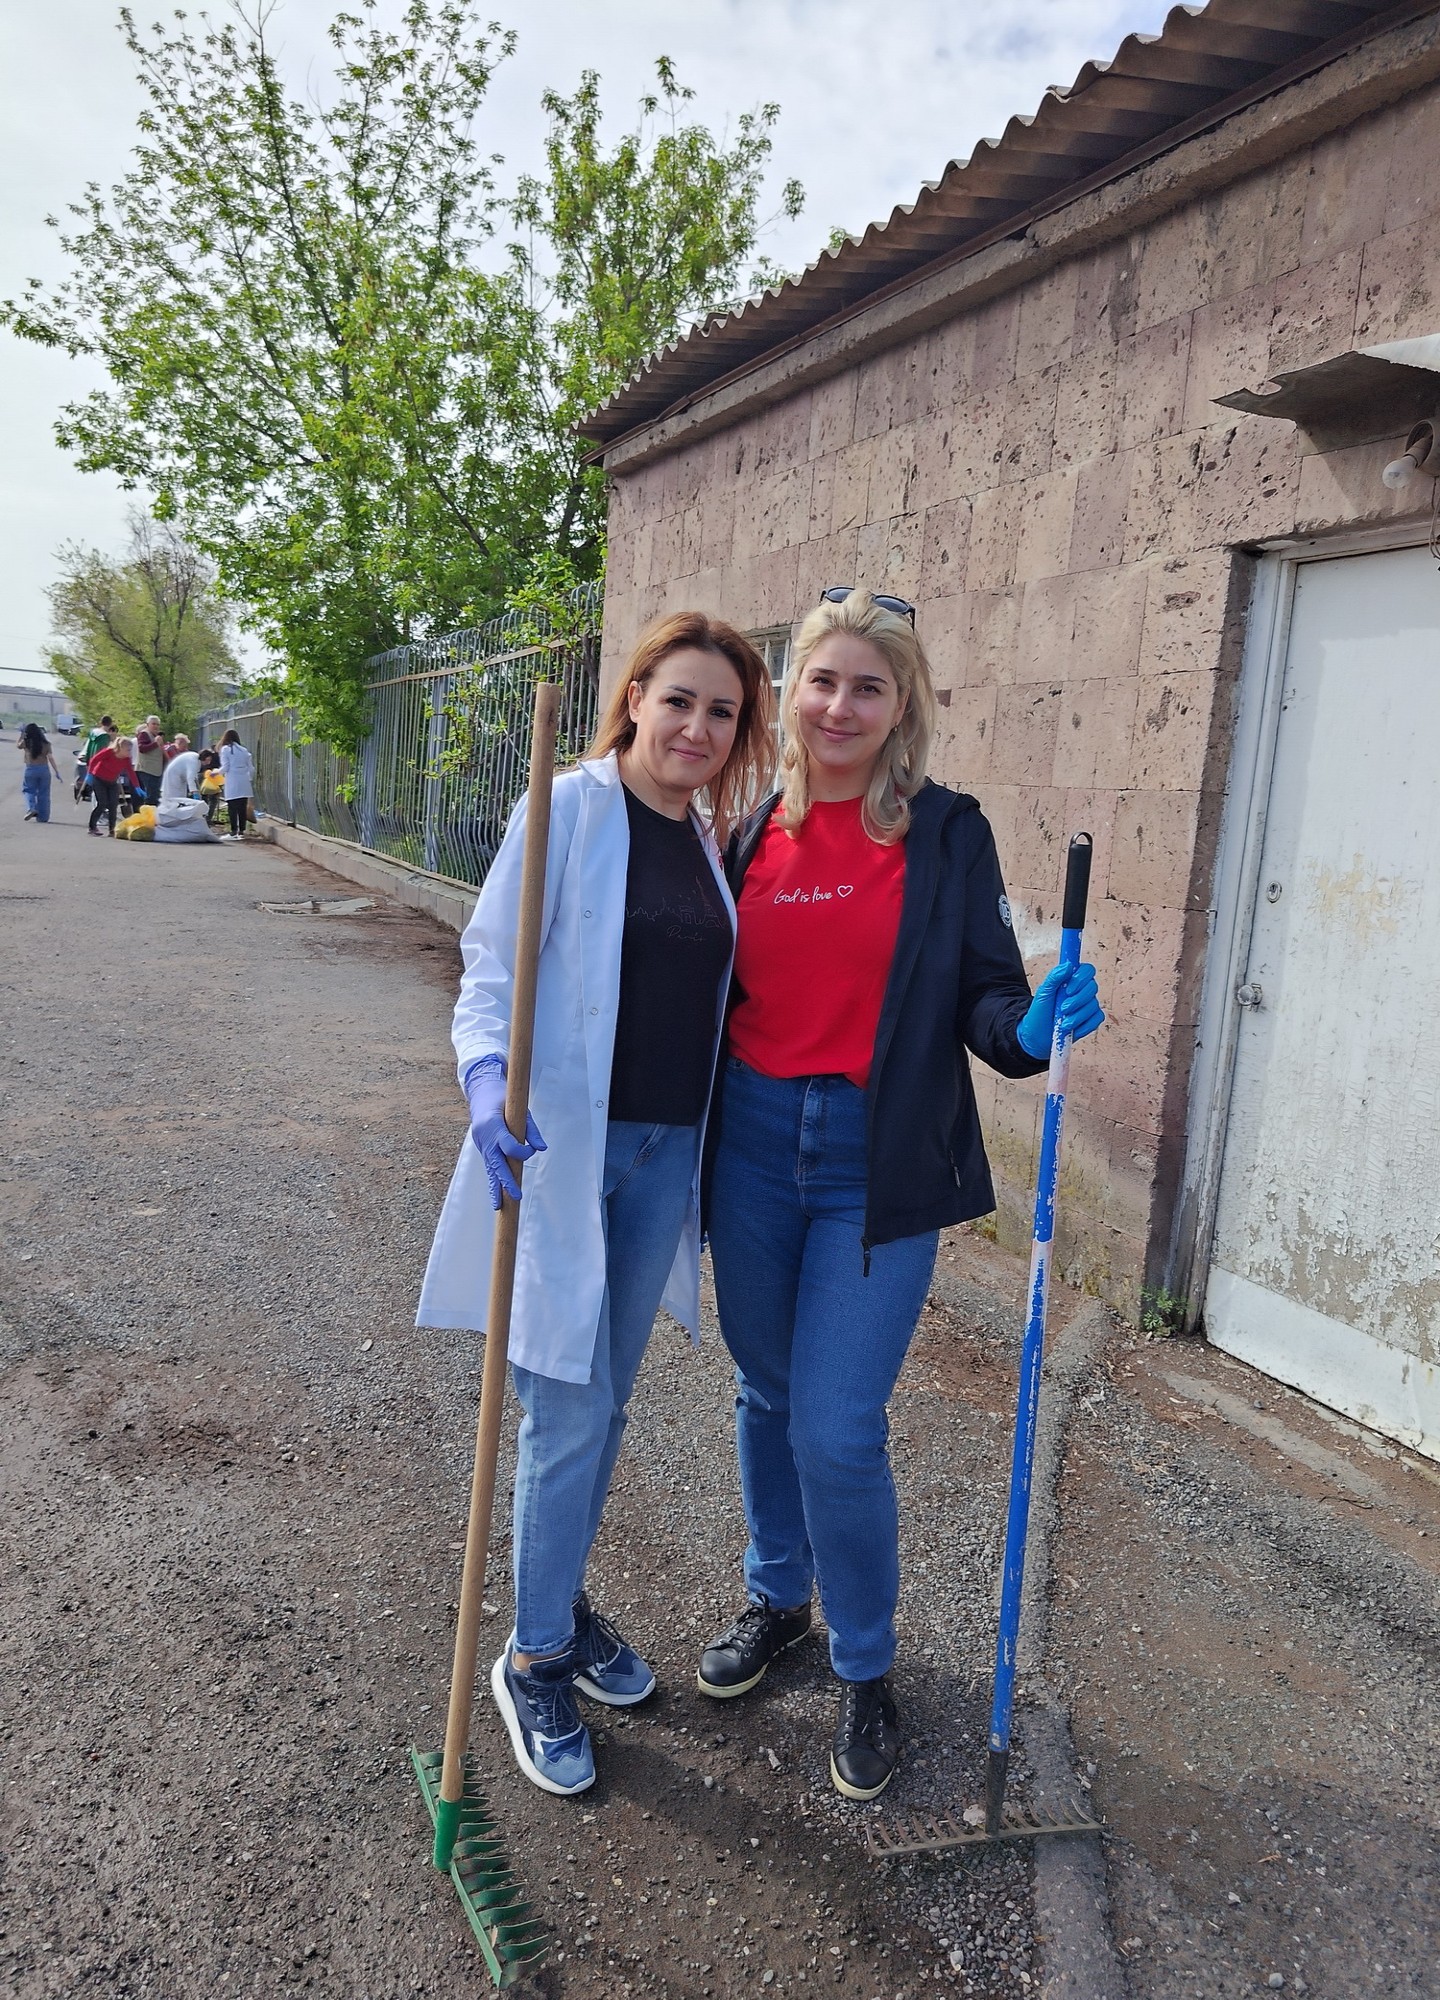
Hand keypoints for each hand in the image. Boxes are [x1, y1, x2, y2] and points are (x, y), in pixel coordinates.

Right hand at [463, 1060, 545, 1208]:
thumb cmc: (504, 1101)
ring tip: (499, 1206)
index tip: (531, 1150)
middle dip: (506, 1180)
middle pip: (496, 1163)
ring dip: (495, 1188)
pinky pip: (488, 1168)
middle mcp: (486, 1138)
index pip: (508, 1146)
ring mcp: (482, 1146)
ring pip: (489, 1170)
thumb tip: (542, 1148)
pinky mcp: (483, 1150)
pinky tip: (496, 1198)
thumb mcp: (521, 1110)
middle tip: (515, 1195)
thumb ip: (531, 1130)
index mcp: (493, 1126)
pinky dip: (492, 1182)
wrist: (482, 1095)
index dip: (522, 1151)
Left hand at [1016, 961, 1104, 1059]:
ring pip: (1094, 1005)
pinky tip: (1073, 1029)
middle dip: (1077, 1001)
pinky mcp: (1091, 1020)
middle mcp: (1082, 991)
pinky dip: (1085, 1025)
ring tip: (1063, 1023)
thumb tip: (1068, 965)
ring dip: (1077, 1016)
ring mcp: (1088, 1005)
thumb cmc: (1040, 1012)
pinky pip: (1097, 1019)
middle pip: (1092, 987)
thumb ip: (1055, 977)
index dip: (1081, 978)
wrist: (1037, 1035)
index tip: (1068, 990)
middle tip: (1062, 1009)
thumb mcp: (1044, 992)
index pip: (1087, 970)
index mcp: (1071, 980)